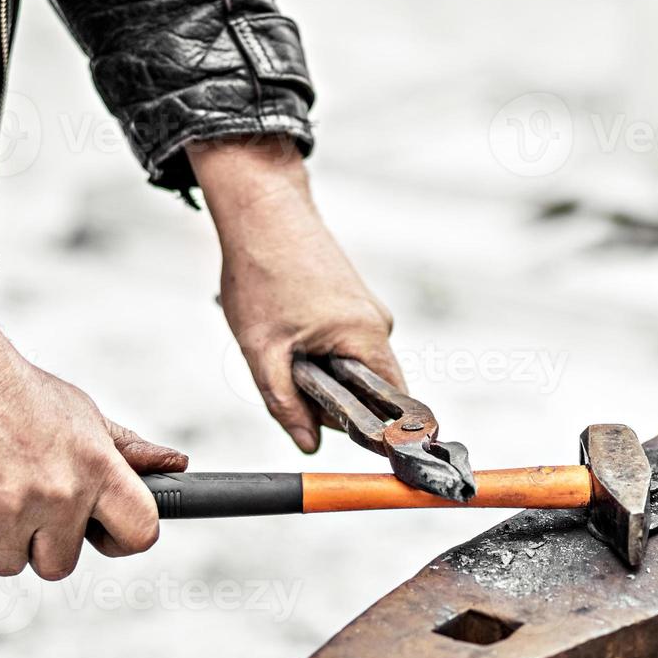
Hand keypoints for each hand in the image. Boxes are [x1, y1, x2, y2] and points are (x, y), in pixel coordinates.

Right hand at [0, 297, 187, 578]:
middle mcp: (63, 493)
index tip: (100, 533)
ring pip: (9, 563)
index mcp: (99, 468)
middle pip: (60, 563)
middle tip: (22, 499)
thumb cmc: (15, 391)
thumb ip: (126, 451)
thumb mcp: (83, 414)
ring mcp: (13, 510)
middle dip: (40, 541)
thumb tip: (174, 465)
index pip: (141, 532)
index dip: (121, 540)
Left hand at [189, 136, 402, 454]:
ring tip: (282, 343)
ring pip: (354, 364)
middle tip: (287, 379)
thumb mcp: (262, 351)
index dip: (378, 429)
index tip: (367, 447)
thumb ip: (286, 404)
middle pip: (371, 388)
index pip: (395, 403)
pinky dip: (320, 347)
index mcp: (366, 337)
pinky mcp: (356, 299)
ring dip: (322, 370)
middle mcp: (379, 323)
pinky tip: (289, 326)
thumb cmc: (263, 271)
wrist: (262, 210)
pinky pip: (347, 342)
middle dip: (332, 396)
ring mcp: (370, 309)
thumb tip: (308, 444)